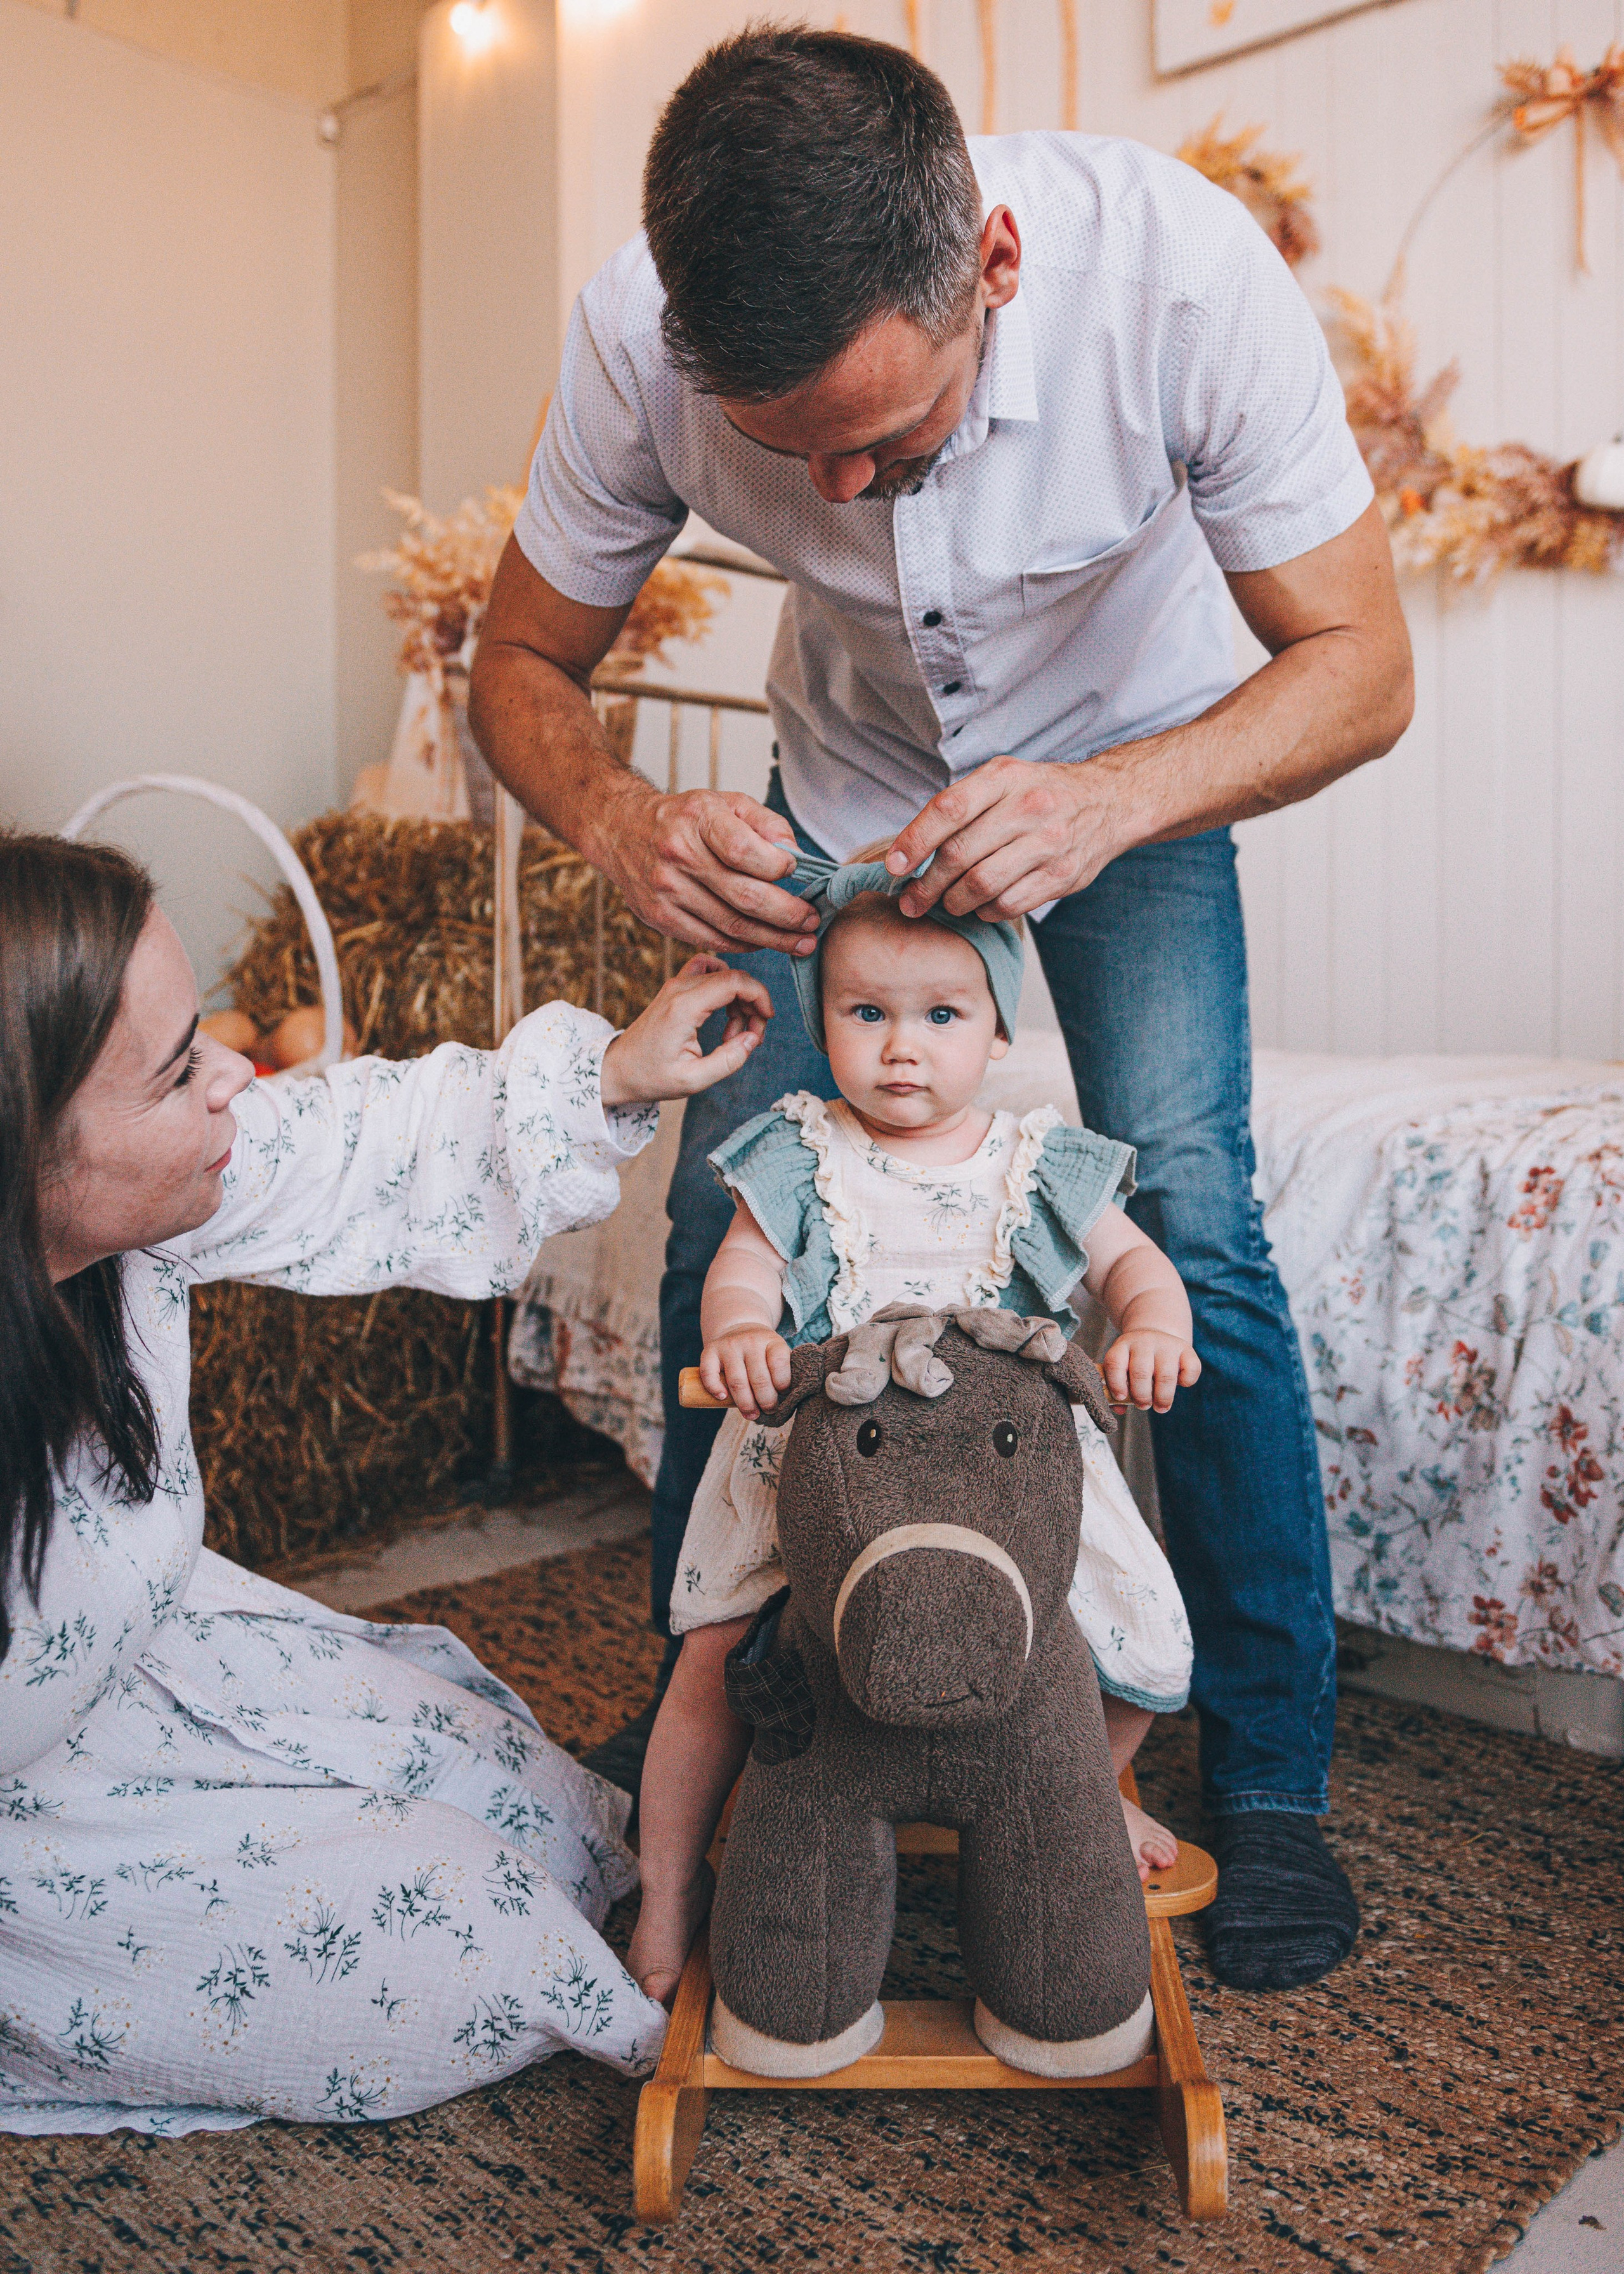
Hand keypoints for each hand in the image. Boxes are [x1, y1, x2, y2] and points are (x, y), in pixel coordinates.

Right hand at [592, 782, 821, 956]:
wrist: (622, 830)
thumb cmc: (685, 817)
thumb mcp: (726, 802)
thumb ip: (765, 822)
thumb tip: (793, 852)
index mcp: (697, 818)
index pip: (744, 850)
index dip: (777, 866)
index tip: (796, 871)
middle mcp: (678, 855)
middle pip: (744, 896)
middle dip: (787, 915)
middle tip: (812, 922)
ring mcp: (666, 890)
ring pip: (730, 925)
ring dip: (772, 939)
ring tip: (800, 942)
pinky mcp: (659, 917)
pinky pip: (710, 939)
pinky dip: (742, 944)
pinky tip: (763, 942)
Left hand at [599, 956, 772, 1106]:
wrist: (617, 1069)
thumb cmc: (651, 1077)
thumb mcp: (693, 1080)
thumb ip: (728, 1060)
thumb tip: (753, 1038)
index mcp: (684, 1007)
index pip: (735, 981)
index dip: (760, 996)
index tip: (766, 1021)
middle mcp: (679, 988)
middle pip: (733, 976)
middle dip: (752, 1004)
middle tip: (750, 1038)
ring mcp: (675, 985)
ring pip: (722, 973)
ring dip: (738, 998)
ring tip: (731, 1034)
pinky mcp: (674, 988)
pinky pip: (707, 973)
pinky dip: (723, 989)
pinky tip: (722, 1014)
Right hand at [699, 1325, 791, 1419]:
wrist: (739, 1328)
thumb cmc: (762, 1351)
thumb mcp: (777, 1353)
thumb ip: (783, 1372)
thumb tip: (786, 1403)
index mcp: (771, 1341)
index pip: (779, 1364)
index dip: (783, 1385)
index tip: (783, 1395)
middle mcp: (750, 1341)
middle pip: (759, 1379)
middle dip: (766, 1401)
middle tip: (769, 1411)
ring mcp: (729, 1345)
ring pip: (737, 1382)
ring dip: (745, 1404)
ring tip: (752, 1414)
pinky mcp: (710, 1351)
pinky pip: (709, 1373)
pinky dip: (714, 1388)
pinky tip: (723, 1398)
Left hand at [884, 755, 1128, 920]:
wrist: (1110, 801)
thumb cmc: (1042, 792)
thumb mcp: (1003, 778)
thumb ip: (961, 804)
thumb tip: (909, 848)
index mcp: (1004, 778)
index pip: (948, 810)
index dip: (914, 841)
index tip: (893, 866)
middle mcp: (1028, 807)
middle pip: (959, 854)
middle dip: (926, 884)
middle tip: (912, 900)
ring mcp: (1048, 843)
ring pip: (981, 885)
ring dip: (954, 902)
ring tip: (947, 904)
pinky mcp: (1062, 875)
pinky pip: (1009, 904)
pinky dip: (986, 912)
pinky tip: (981, 906)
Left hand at [1100, 1330, 1200, 1414]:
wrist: (1157, 1336)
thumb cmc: (1136, 1360)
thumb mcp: (1123, 1367)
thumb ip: (1117, 1388)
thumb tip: (1119, 1409)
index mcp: (1123, 1345)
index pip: (1115, 1363)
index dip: (1116, 1383)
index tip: (1122, 1398)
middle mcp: (1144, 1342)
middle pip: (1141, 1373)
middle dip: (1141, 1396)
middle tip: (1143, 1405)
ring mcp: (1166, 1344)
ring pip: (1165, 1376)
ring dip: (1162, 1397)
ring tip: (1160, 1407)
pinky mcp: (1186, 1349)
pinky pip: (1190, 1369)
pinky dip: (1186, 1382)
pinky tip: (1180, 1384)